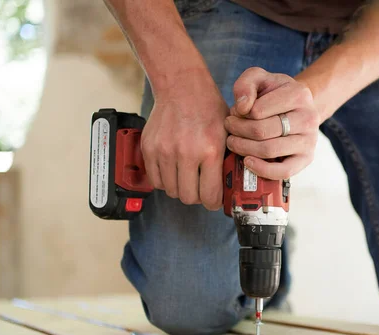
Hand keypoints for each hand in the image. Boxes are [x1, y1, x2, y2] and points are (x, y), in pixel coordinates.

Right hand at [140, 70, 227, 209]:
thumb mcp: (228, 134)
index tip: (213, 199)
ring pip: (171, 191)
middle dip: (197, 196)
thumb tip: (229, 189)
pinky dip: (165, 180)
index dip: (213, 202)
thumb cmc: (208, 108)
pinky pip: (155, 180)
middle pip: (188, 197)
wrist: (182, 87)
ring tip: (187, 176)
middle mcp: (186, 153)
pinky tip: (174, 170)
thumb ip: (228, 162)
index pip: (209, 196)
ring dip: (180, 188)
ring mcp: (164, 151)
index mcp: (210, 151)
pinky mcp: (149, 148)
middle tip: (200, 187)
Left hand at [224, 67, 319, 179]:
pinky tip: (247, 162)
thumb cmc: (274, 94)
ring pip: (269, 150)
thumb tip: (243, 108)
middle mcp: (309, 118)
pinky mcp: (306, 159)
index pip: (258, 110)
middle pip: (261, 131)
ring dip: (243, 148)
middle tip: (229, 127)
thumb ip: (246, 84)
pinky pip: (284, 171)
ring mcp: (309, 140)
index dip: (239, 113)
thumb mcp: (259, 79)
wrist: (296, 108)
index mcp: (299, 94)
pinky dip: (262, 169)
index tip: (235, 112)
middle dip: (238, 130)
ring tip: (233, 141)